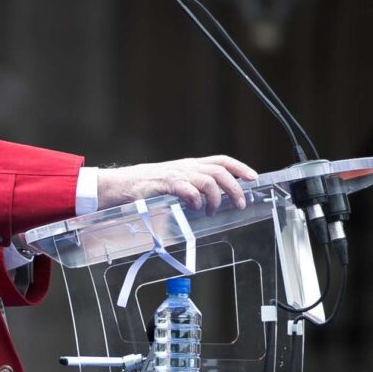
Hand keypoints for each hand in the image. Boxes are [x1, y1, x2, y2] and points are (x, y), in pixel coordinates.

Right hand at [95, 155, 254, 213]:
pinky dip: (195, 199)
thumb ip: (191, 189)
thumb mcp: (173, 184)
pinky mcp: (165, 183)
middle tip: (240, 204)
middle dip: (235, 187)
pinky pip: (188, 188)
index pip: (221, 160)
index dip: (239, 168)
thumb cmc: (145, 188)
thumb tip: (209, 203)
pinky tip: (194, 208)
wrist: (119, 185)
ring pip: (208, 180)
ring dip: (216, 198)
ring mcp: (176, 174)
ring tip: (212, 211)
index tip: (253, 178)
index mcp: (190, 165)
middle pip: (220, 171)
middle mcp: (186, 166)